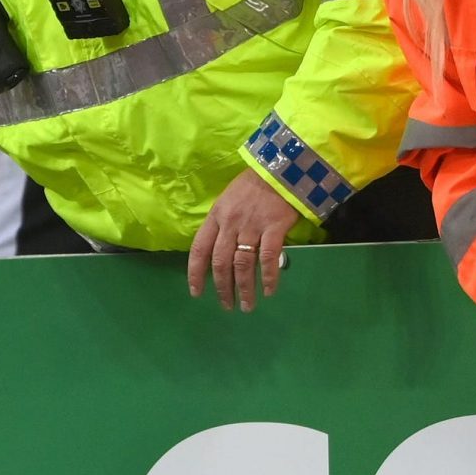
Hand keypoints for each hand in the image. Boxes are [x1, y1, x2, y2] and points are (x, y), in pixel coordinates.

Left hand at [186, 167, 304, 311]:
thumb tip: (221, 251)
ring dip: (244, 288)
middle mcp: (229, 224)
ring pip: (242, 264)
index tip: (196, 292)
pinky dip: (269, 277)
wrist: (280, 168)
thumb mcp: (228, 201)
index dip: (195, 273)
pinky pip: (269, 258)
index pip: (199, 249)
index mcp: (215, 217)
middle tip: (226, 305)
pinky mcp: (274, 228)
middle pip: (220, 262)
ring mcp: (251, 226)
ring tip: (246, 306)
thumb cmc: (253, 185)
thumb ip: (223, 224)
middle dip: (222, 287)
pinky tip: (269, 291)